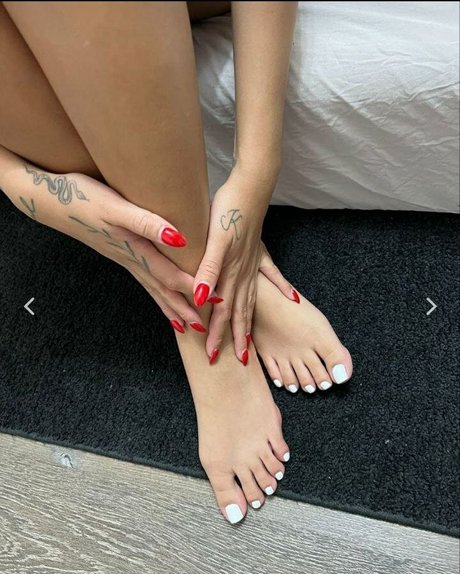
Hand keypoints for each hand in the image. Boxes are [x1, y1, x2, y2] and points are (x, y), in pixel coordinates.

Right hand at [0, 150, 203, 333]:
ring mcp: (123, 258)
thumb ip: (147, 223)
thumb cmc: (82, 198)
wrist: (48, 199)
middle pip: (162, 290)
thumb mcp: (115, 206)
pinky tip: (157, 293)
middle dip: (184, 308)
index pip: (171, 276)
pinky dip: (154, 292)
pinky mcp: (118, 252)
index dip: (195, 289)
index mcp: (135, 250)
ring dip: (169, 306)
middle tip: (203, 328)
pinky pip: (142, 279)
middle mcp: (130, 259)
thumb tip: (179, 239)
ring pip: (152, 288)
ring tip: (183, 325)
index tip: (216, 303)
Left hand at [193, 167, 295, 363]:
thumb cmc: (229, 208)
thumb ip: (208, 269)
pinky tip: (292, 299)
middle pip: (239, 311)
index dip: (218, 335)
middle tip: (238, 360)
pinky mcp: (260, 251)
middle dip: (235, 336)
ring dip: (250, 321)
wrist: (251, 185)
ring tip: (252, 339)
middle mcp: (245, 273)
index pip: (222, 312)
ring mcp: (255, 263)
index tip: (214, 357)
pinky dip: (282, 289)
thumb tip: (203, 299)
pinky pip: (272, 276)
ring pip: (252, 299)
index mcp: (231, 272)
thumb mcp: (214, 239)